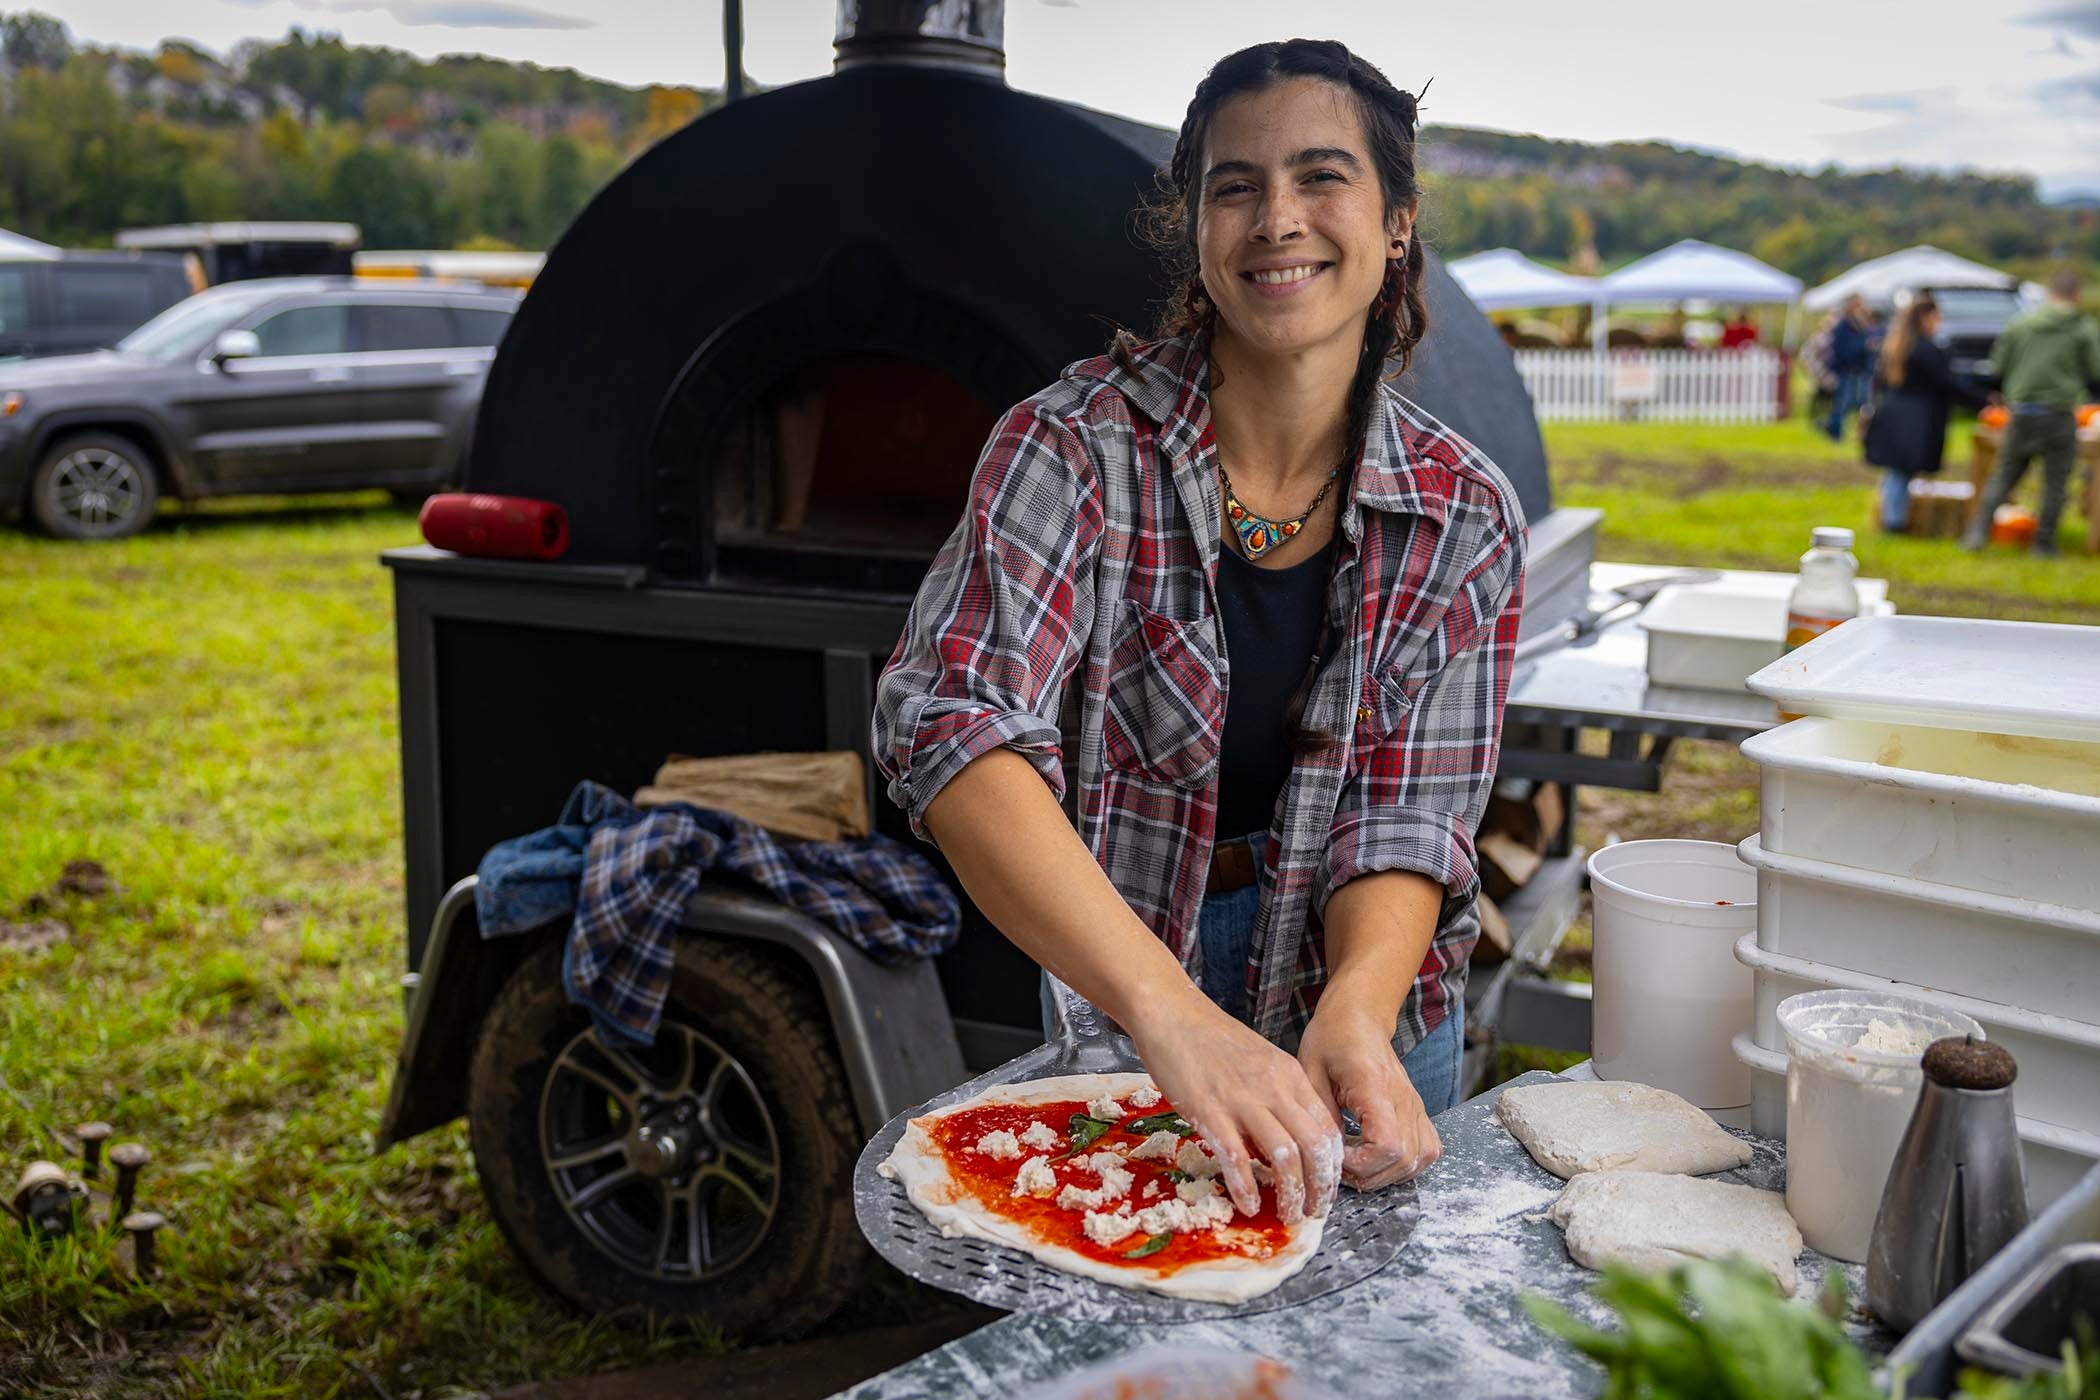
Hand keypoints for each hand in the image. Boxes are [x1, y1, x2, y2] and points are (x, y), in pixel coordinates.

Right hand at [1124, 984, 1340, 1225]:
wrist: (1171, 1013)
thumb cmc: (1212, 1040)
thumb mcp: (1261, 1062)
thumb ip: (1278, 1099)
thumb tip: (1282, 1148)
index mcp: (1291, 1076)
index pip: (1328, 1129)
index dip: (1332, 1167)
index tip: (1327, 1190)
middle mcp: (1274, 1088)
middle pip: (1315, 1147)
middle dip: (1321, 1188)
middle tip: (1314, 1213)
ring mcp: (1242, 1099)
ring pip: (1284, 1157)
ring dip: (1291, 1194)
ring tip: (1287, 1215)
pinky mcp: (1210, 1110)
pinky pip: (1237, 1156)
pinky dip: (1246, 1186)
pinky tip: (1249, 1204)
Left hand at [1296, 1004, 1440, 1190]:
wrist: (1359, 1018)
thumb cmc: (1332, 1038)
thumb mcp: (1310, 1070)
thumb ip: (1320, 1114)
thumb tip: (1328, 1154)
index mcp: (1375, 1085)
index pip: (1388, 1144)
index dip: (1362, 1164)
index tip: (1337, 1156)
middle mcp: (1404, 1098)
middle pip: (1404, 1159)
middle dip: (1369, 1175)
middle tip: (1340, 1162)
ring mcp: (1416, 1106)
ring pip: (1418, 1160)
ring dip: (1386, 1173)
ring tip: (1356, 1161)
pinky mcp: (1419, 1111)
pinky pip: (1427, 1151)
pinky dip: (1406, 1164)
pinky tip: (1379, 1157)